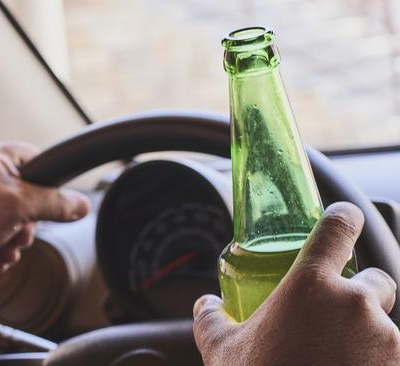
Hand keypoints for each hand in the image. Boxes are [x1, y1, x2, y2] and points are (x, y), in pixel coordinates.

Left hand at [0, 140, 89, 272]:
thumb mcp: (19, 208)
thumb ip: (55, 203)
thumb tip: (81, 204)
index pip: (36, 159)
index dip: (47, 185)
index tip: (48, 206)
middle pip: (23, 191)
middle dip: (26, 221)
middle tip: (20, 236)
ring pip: (7, 211)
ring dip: (12, 236)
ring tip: (4, 250)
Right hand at [193, 202, 399, 365]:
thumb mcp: (223, 350)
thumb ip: (210, 319)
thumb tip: (204, 305)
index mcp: (311, 285)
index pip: (338, 227)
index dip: (341, 218)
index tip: (341, 220)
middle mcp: (355, 305)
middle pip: (375, 280)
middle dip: (359, 294)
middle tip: (334, 317)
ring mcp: (385, 339)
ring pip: (385, 324)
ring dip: (367, 335)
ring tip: (337, 358)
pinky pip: (391, 355)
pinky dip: (375, 360)